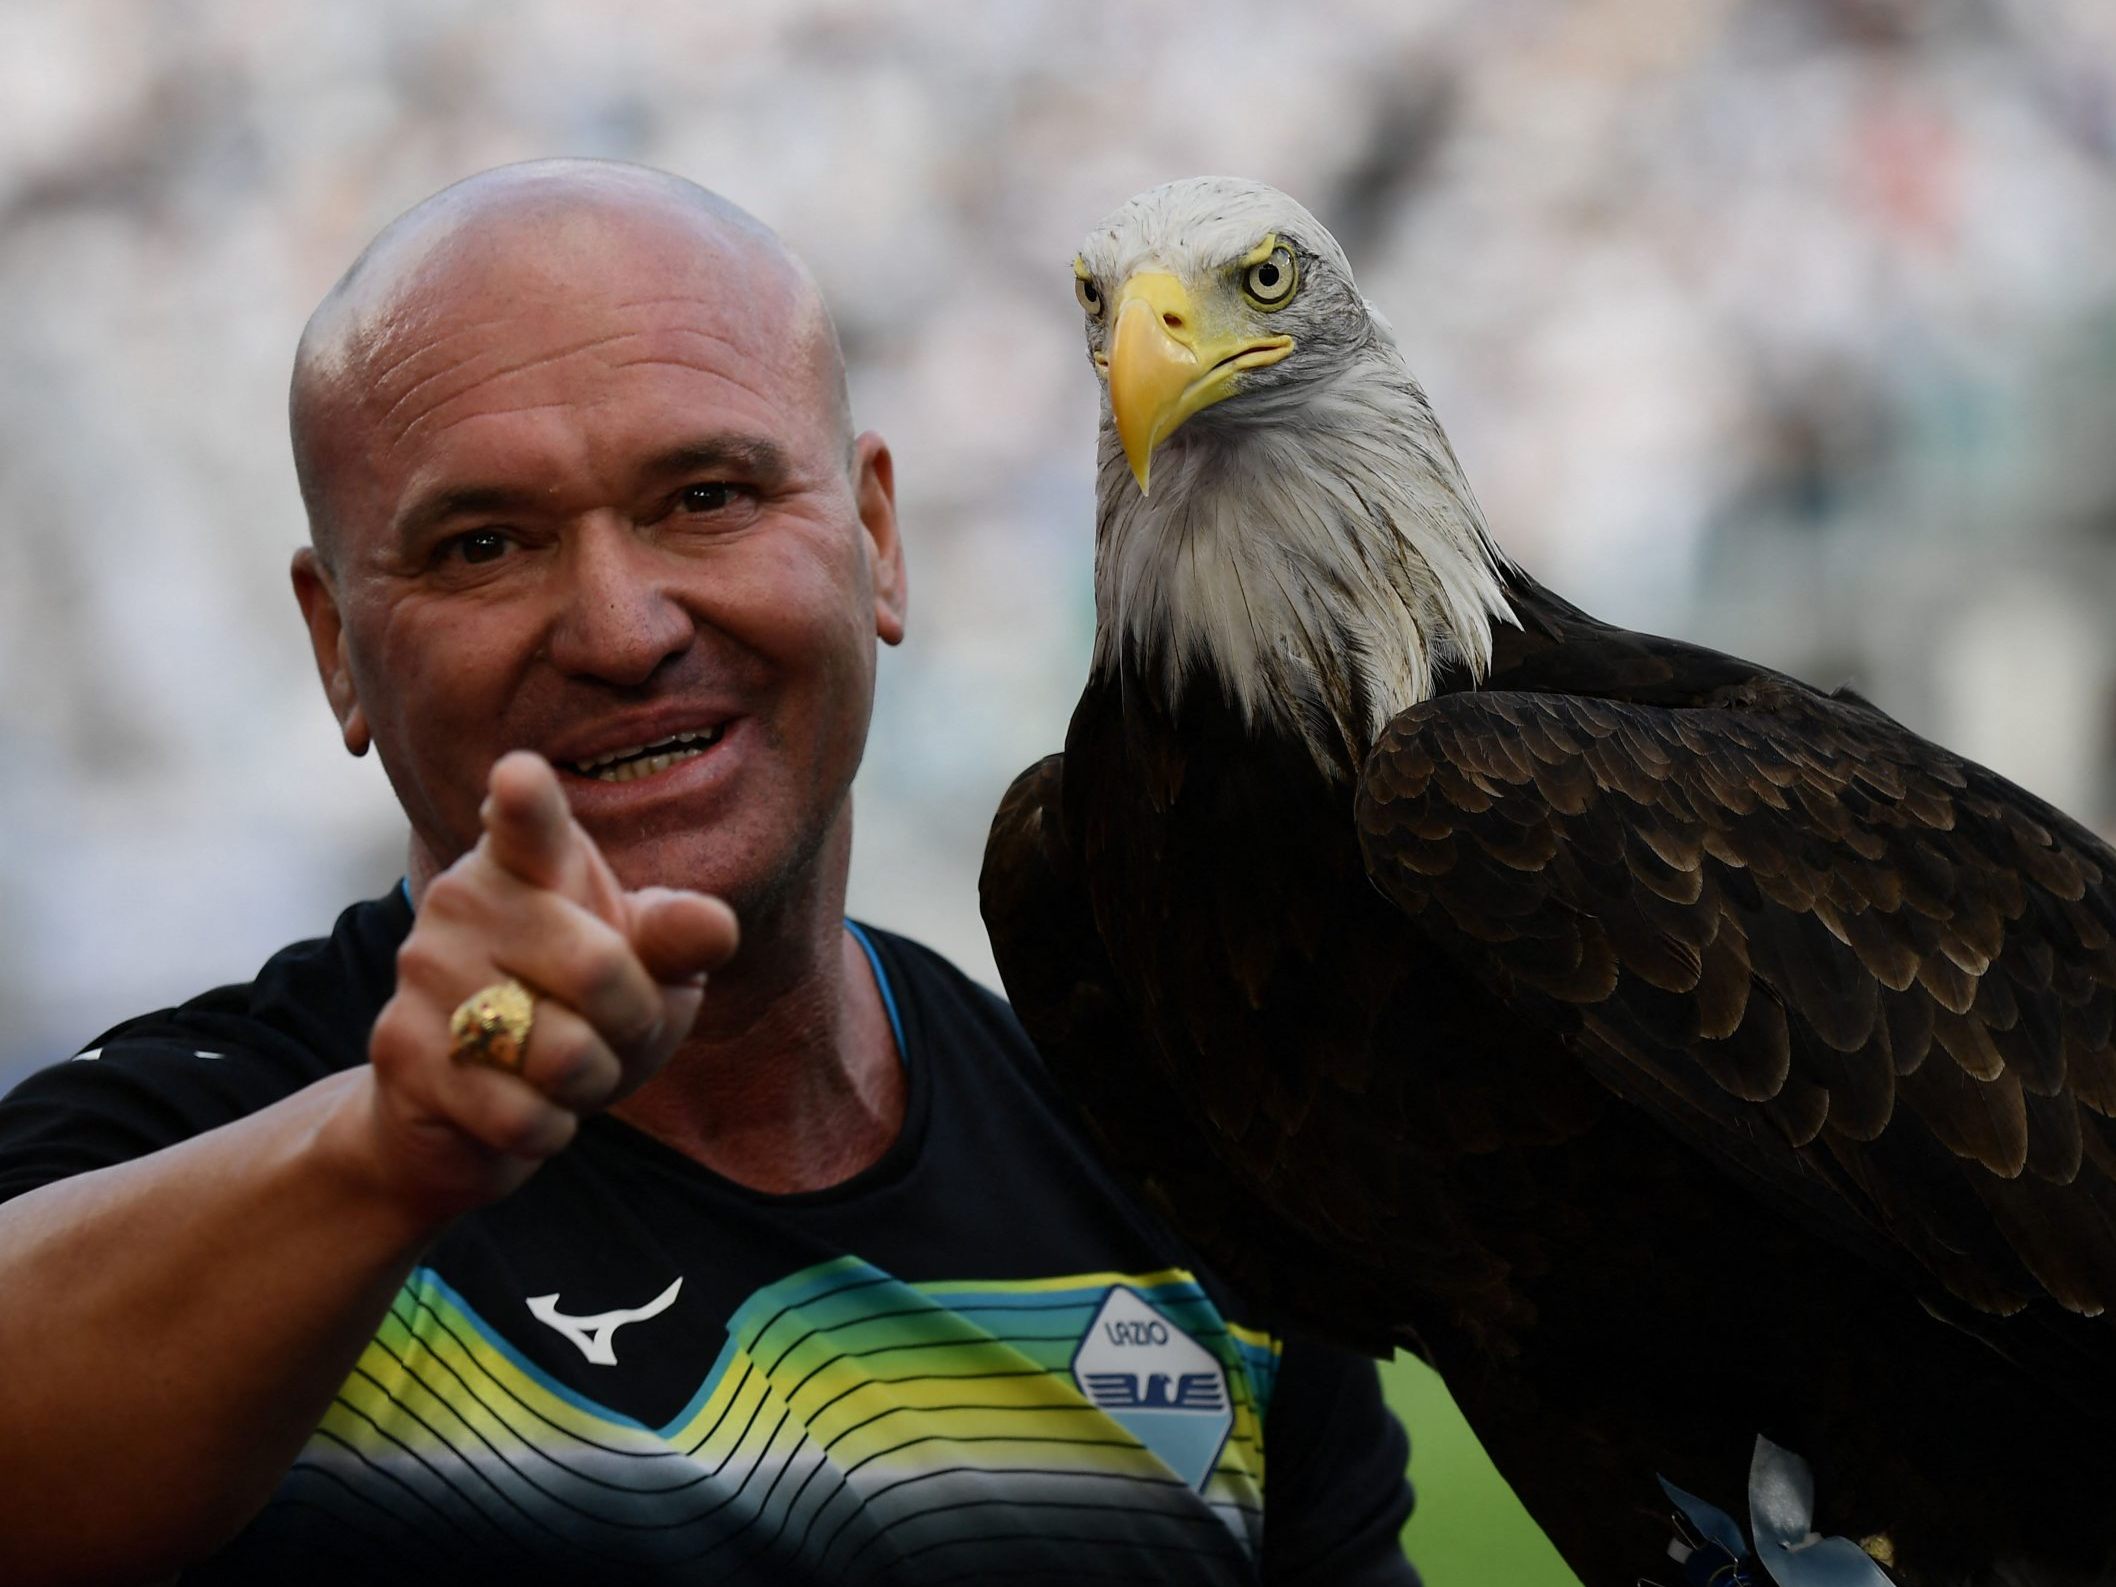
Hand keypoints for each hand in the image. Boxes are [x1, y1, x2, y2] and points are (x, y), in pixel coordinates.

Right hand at [360, 751, 738, 1217]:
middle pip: (601, 969)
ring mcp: (424, 971)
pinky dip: (551, 1129)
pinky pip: (523, 1115)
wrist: (471, 1111)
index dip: (526, 799)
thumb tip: (716, 925)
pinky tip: (527, 1109)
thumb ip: (676, 940)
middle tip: (613, 1029)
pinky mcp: (401, 1051)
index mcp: (528, 858)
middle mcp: (464, 897)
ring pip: (563, 1052)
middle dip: (634, 1022)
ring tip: (563, 1069)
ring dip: (592, 1081)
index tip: (521, 776)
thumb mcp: (646, 971)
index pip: (529, 820)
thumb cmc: (578, 1014)